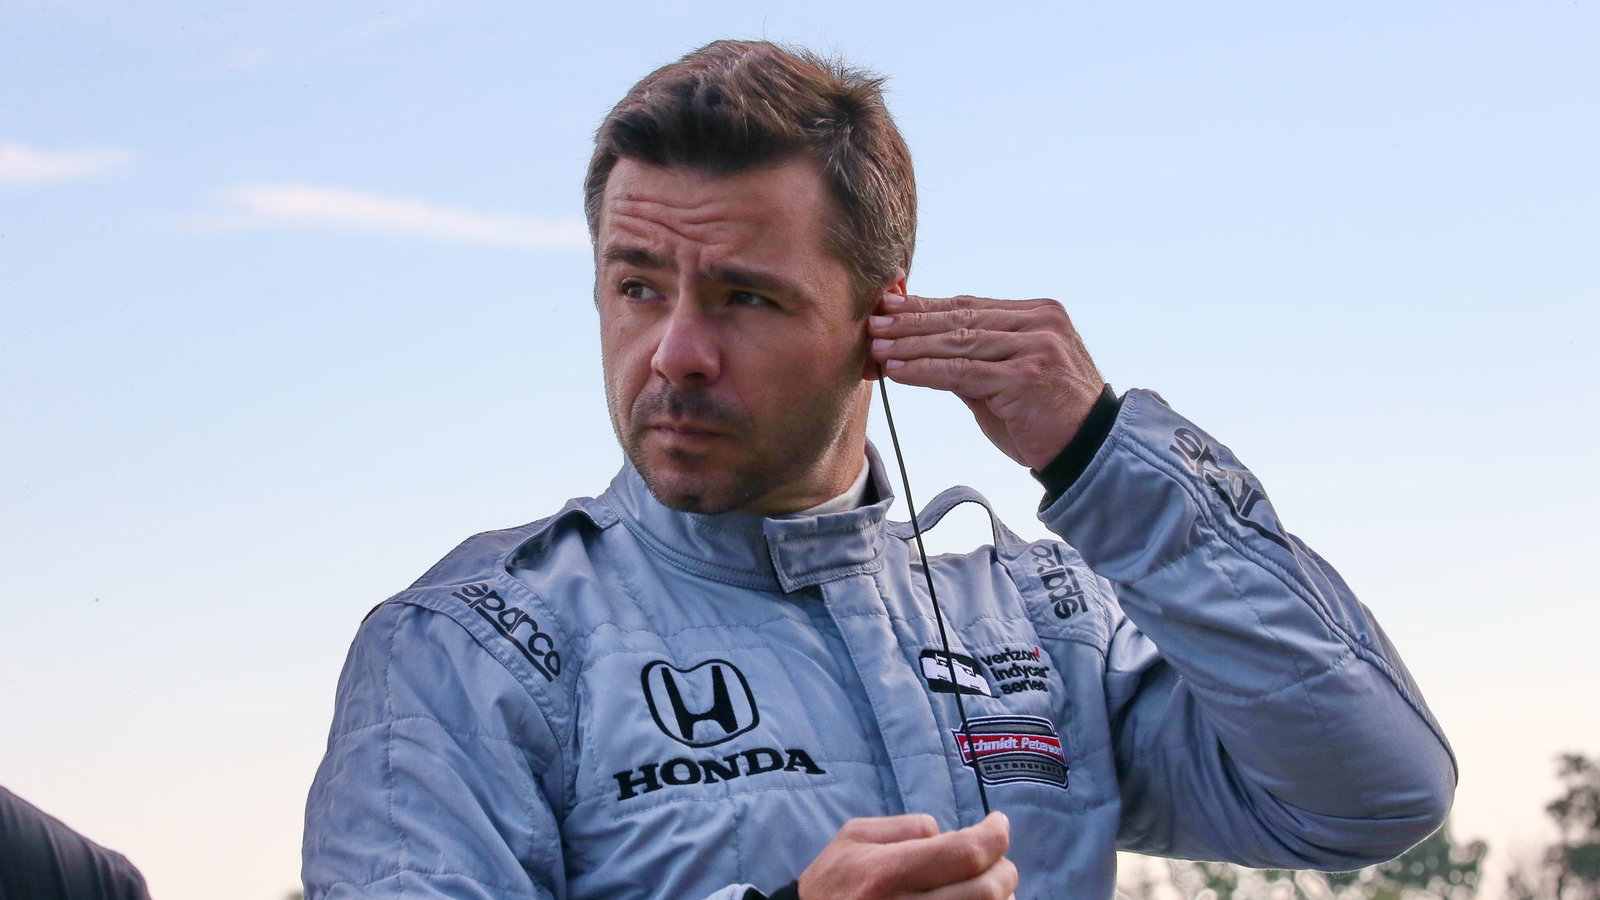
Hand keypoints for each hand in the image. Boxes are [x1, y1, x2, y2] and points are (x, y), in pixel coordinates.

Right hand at [797, 812, 1016, 899]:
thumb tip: (947, 834)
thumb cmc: (836, 879)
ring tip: (984, 883)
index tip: (998, 826)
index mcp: (886, 873)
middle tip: (996, 858)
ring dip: (1000, 897)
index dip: (994, 836)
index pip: (964, 853)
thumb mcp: (855, 836)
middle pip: (987, 890)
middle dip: (1004, 868)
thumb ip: (905, 826)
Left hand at [867, 293, 1102, 469]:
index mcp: (1039, 314)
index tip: (890, 305)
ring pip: (958, 341)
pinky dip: (925, 371)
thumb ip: (975, 361)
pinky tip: (898, 370)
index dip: (926, 305)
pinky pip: (961, 371)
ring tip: (878, 347)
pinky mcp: (1024, 377)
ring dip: (911, 345)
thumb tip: (922, 349)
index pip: (971, 307)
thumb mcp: (1009, 380)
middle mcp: (1039, 323)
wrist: (1090, 451)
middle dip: (911, 321)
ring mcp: (1034, 347)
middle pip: (961, 318)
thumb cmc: (1048, 419)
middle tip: (873, 322)